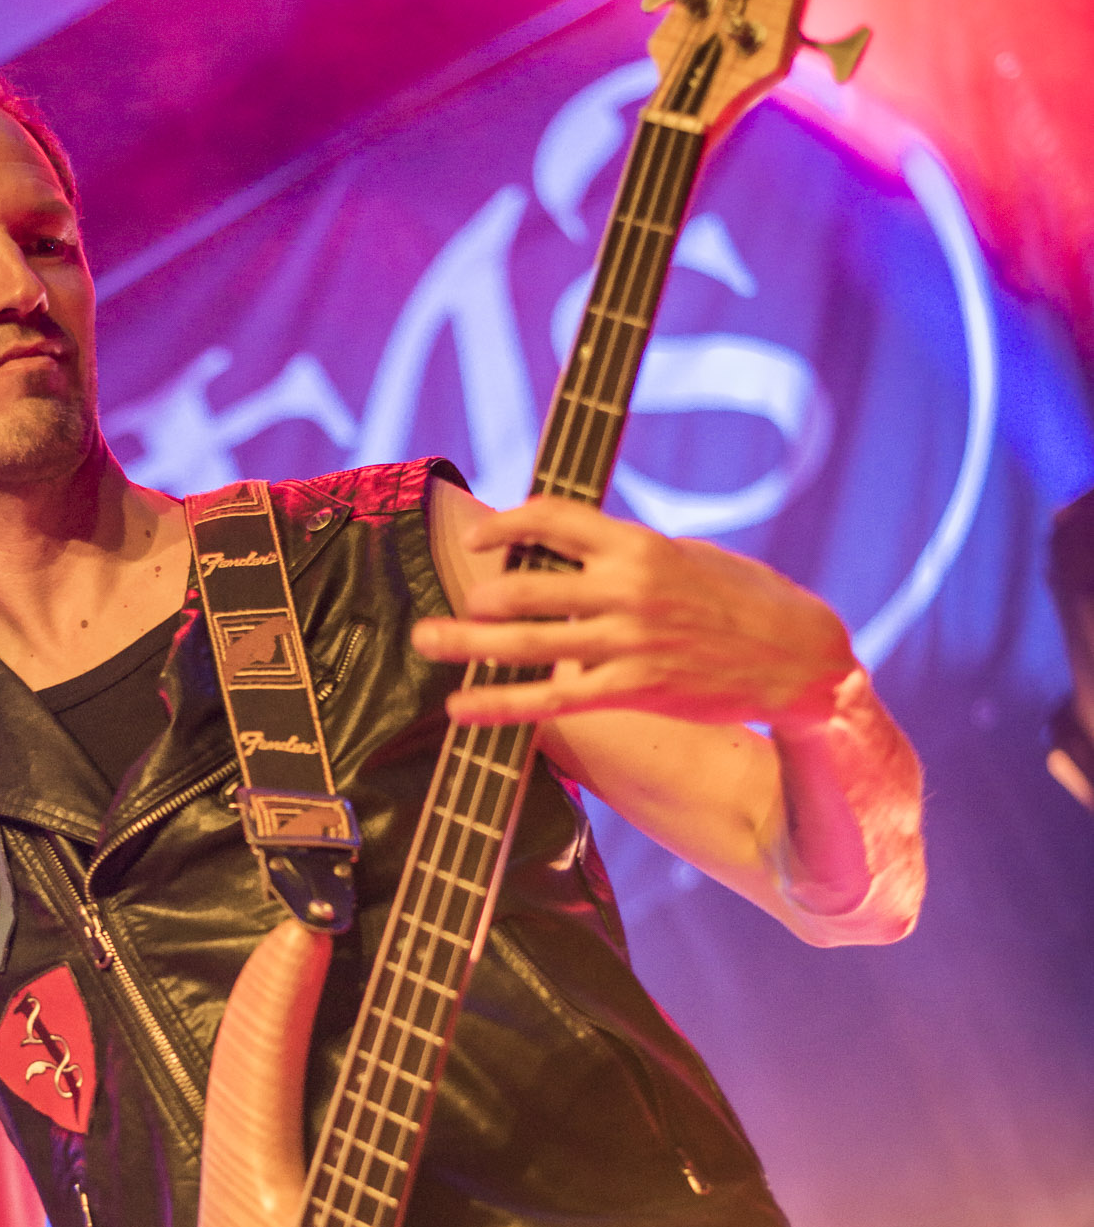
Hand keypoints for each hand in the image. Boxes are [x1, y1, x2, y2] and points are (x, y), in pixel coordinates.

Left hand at [413, 496, 855, 732]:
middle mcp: (626, 588)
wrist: (799, 657)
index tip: (479, 541)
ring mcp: (627, 641)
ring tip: (428, 642)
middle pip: (526, 586)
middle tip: (440, 608)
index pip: (554, 518)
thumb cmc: (744, 602)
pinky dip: (501, 703)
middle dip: (475, 597)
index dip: (507, 525)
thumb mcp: (688, 557)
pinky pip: (552, 697)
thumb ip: (628, 556)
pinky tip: (463, 707)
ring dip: (469, 644)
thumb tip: (575, 553)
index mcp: (639, 545)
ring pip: (528, 643)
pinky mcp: (634, 688)